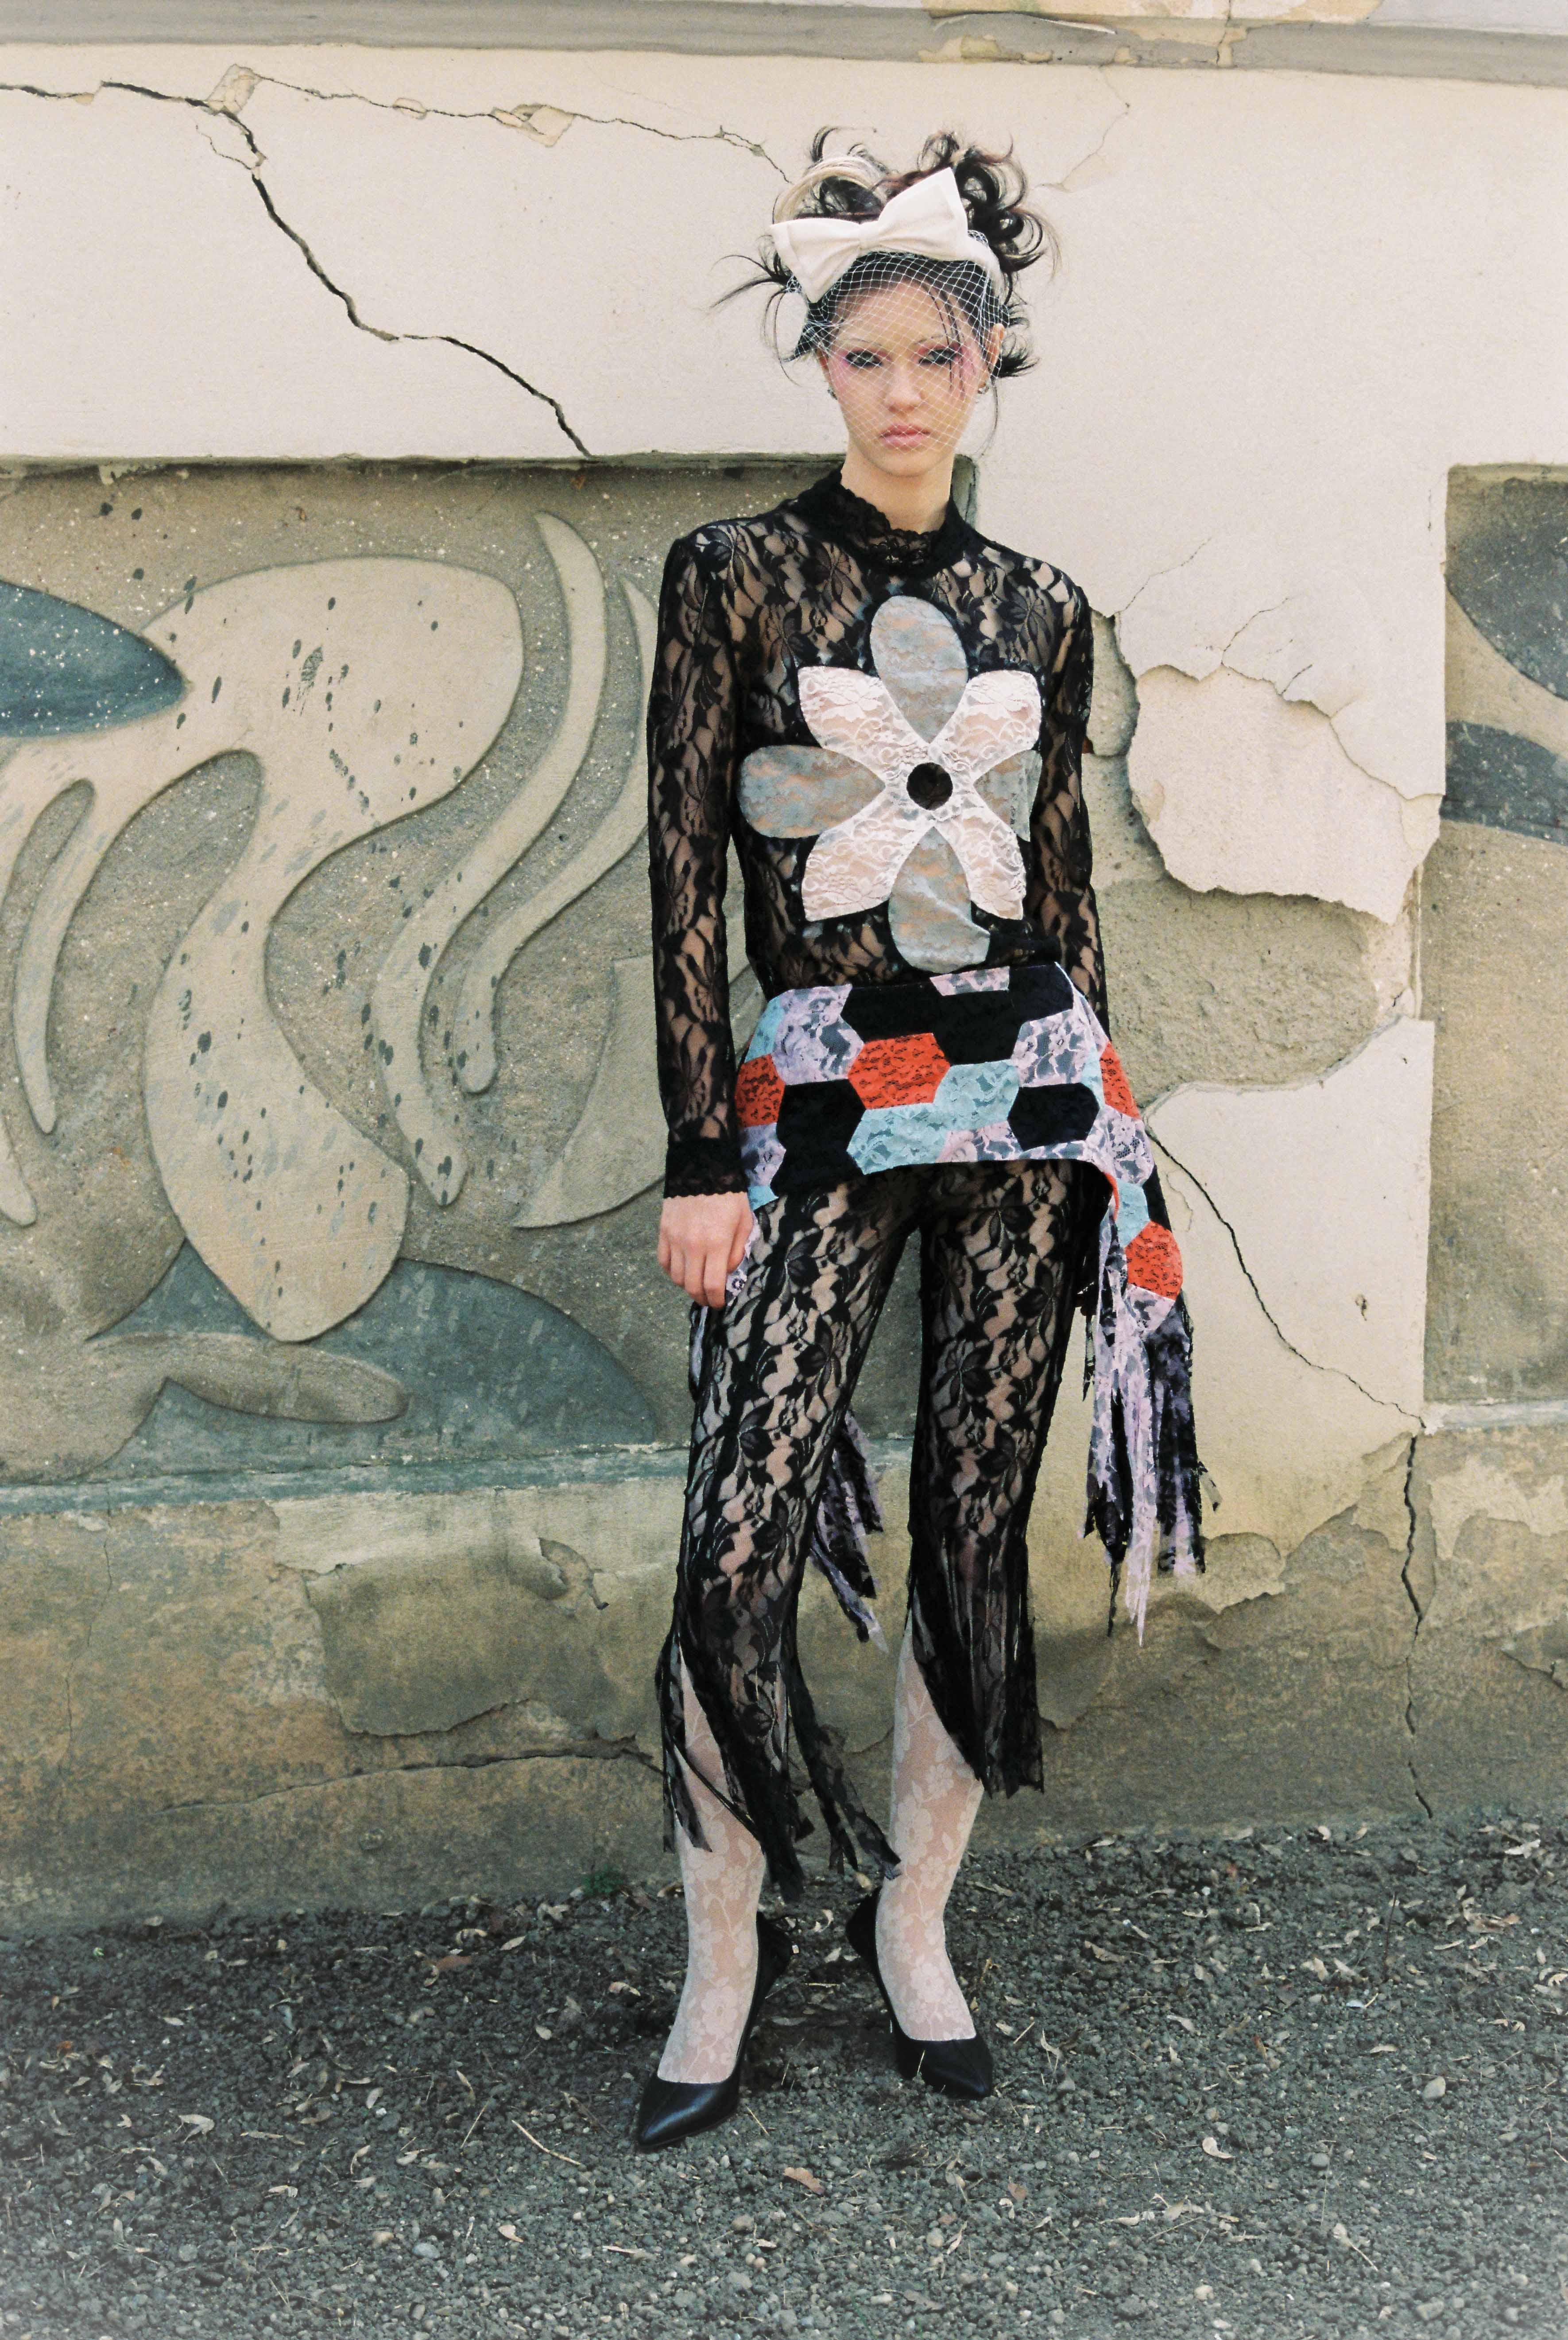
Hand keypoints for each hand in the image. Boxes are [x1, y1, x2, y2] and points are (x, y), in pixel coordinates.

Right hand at [658, 1191, 754, 1308]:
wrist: (702, 1169)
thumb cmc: (728, 1195)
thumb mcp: (744, 1221)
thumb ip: (737, 1250)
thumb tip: (728, 1271)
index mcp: (716, 1243)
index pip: (712, 1284)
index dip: (716, 1299)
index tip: (720, 1302)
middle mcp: (693, 1245)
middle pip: (692, 1286)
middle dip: (702, 1298)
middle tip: (709, 1298)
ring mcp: (675, 1239)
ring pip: (676, 1277)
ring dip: (687, 1286)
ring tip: (697, 1283)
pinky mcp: (663, 1232)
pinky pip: (663, 1261)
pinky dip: (672, 1271)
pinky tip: (682, 1269)